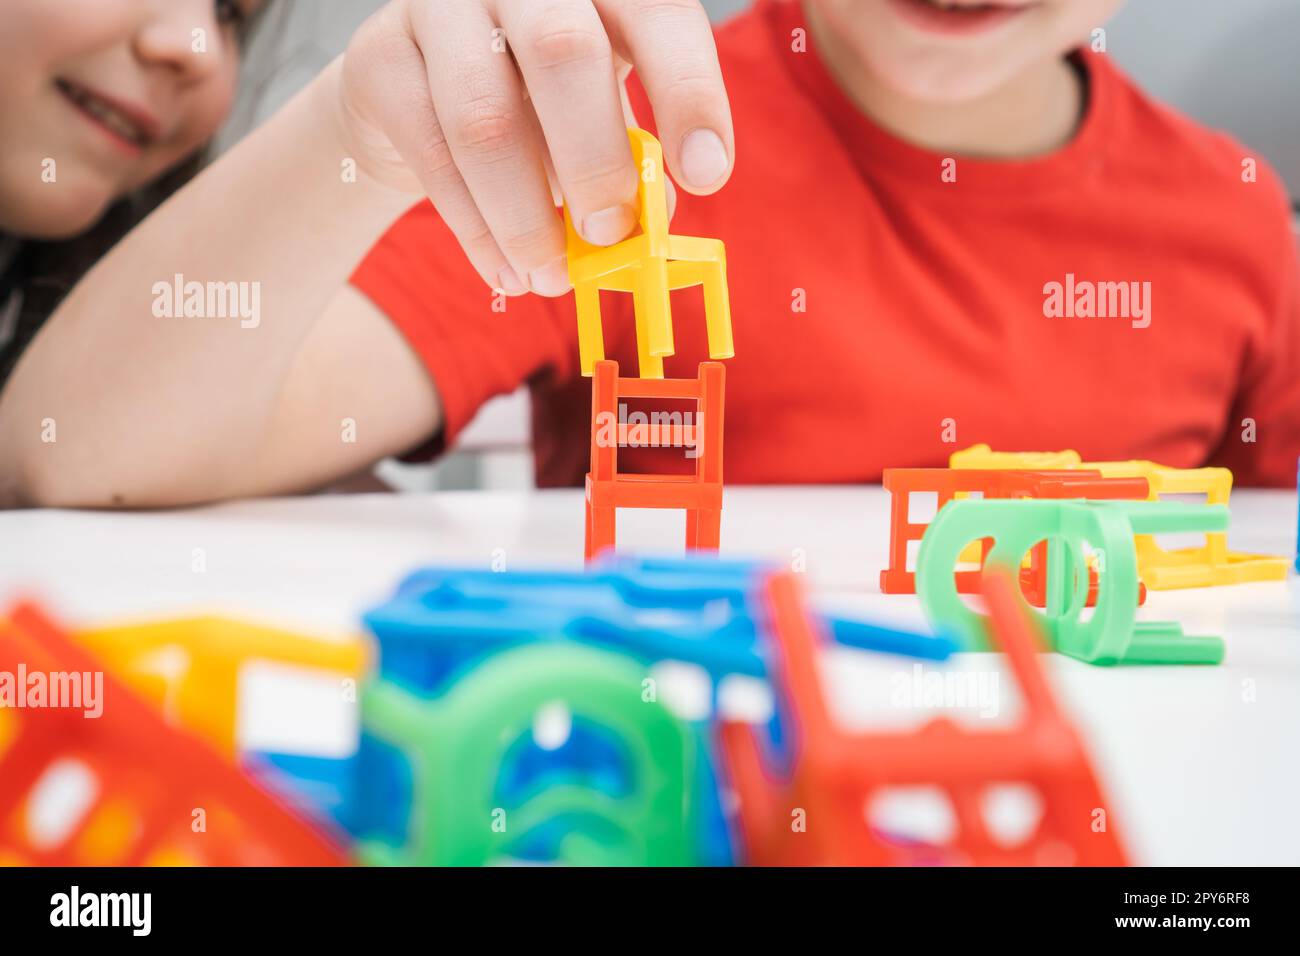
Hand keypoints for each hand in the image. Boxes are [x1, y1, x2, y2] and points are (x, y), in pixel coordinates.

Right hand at [337, 0, 733, 296]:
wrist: (411, 90)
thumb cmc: (531, 102)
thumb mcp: (595, 115)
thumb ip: (629, 155)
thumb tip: (655, 223)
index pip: (656, 13)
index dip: (688, 91)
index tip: (707, 173)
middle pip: (564, 53)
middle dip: (595, 161)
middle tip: (610, 235)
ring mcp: (440, 7)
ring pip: (486, 118)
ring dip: (527, 216)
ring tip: (552, 275)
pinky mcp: (380, 57)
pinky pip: (433, 155)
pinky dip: (477, 230)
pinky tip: (507, 271)